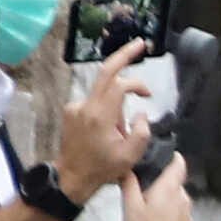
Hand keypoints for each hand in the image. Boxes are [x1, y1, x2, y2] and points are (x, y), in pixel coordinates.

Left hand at [56, 38, 154, 198]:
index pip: (119, 85)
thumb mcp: (130, 156)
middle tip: (140, 43)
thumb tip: (140, 113)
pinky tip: (108, 131)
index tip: (148, 95)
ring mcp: (76, 107)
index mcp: (100, 116)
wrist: (72, 177)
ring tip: (120, 132)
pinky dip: (106, 109)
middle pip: (105, 71)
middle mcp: (85, 106)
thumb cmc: (102, 169)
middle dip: (123, 55)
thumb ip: (141, 131)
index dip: (136, 84)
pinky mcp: (71, 111)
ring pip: (103, 92)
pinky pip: (95, 101)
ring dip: (117, 103)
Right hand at [123, 153, 195, 220]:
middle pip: (174, 182)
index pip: (178, 162)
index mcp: (170, 187)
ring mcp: (188, 214)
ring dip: (163, 200)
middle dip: (160, 181)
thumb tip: (127, 166)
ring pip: (175, 199)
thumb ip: (129, 183)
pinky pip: (177, 214)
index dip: (170, 156)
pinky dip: (168, 214)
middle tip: (141, 187)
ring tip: (145, 208)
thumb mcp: (130, 206)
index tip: (158, 155)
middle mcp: (183, 197)